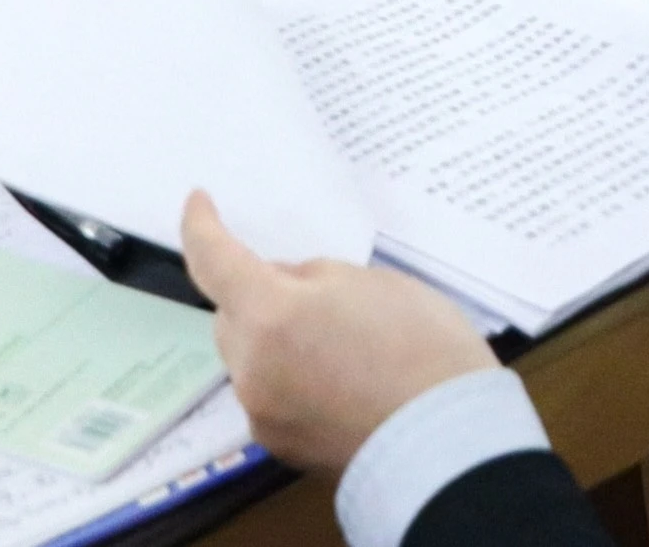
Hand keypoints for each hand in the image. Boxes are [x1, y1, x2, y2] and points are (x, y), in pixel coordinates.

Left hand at [179, 192, 496, 474]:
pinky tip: (340, 385)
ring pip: (250, 359)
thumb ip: (316, 279)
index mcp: (270, 315)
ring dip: (275, 342)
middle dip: (258, 298)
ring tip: (339, 347)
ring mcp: (261, 413)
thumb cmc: (424, 351)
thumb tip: (287, 291)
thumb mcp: (375, 284)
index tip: (199, 203)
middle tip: (317, 297)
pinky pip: (269, 396)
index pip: (213, 260)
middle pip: (232, 317)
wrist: (450, 443)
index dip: (201, 226)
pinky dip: (290, 381)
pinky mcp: (280, 446)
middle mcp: (251, 368)